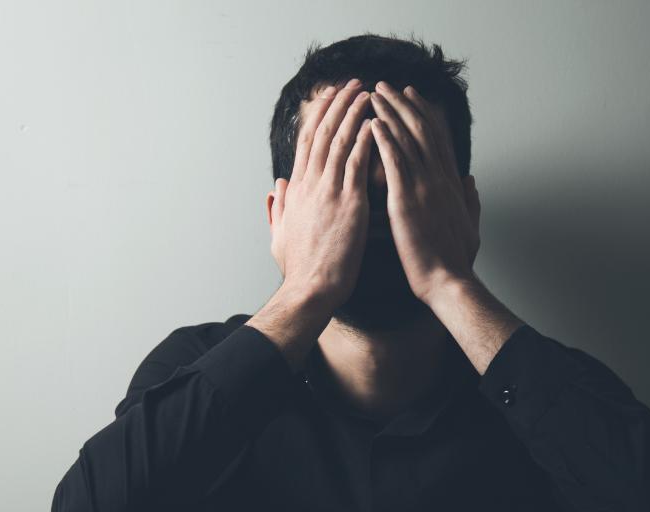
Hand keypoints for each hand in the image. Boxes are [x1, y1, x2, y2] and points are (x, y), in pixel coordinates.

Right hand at [268, 78, 376, 309]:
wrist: (310, 290)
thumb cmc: (299, 270)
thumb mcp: (279, 235)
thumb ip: (276, 209)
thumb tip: (274, 188)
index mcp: (297, 191)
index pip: (306, 143)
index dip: (317, 117)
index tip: (328, 99)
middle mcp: (310, 185)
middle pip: (322, 133)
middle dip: (337, 104)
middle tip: (351, 83)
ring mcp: (328, 191)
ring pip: (339, 141)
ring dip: (353, 113)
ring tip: (366, 92)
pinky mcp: (348, 203)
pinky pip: (357, 162)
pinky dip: (365, 139)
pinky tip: (375, 121)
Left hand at [367, 81, 480, 303]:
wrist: (448, 282)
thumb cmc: (457, 261)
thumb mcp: (471, 225)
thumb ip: (471, 200)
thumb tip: (471, 181)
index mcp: (451, 184)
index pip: (437, 140)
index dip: (424, 115)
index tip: (412, 97)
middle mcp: (439, 179)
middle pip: (422, 131)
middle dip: (403, 105)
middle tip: (388, 85)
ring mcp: (425, 187)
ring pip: (407, 140)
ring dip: (390, 113)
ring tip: (375, 94)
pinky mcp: (407, 200)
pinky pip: (395, 162)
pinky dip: (384, 139)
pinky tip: (373, 122)